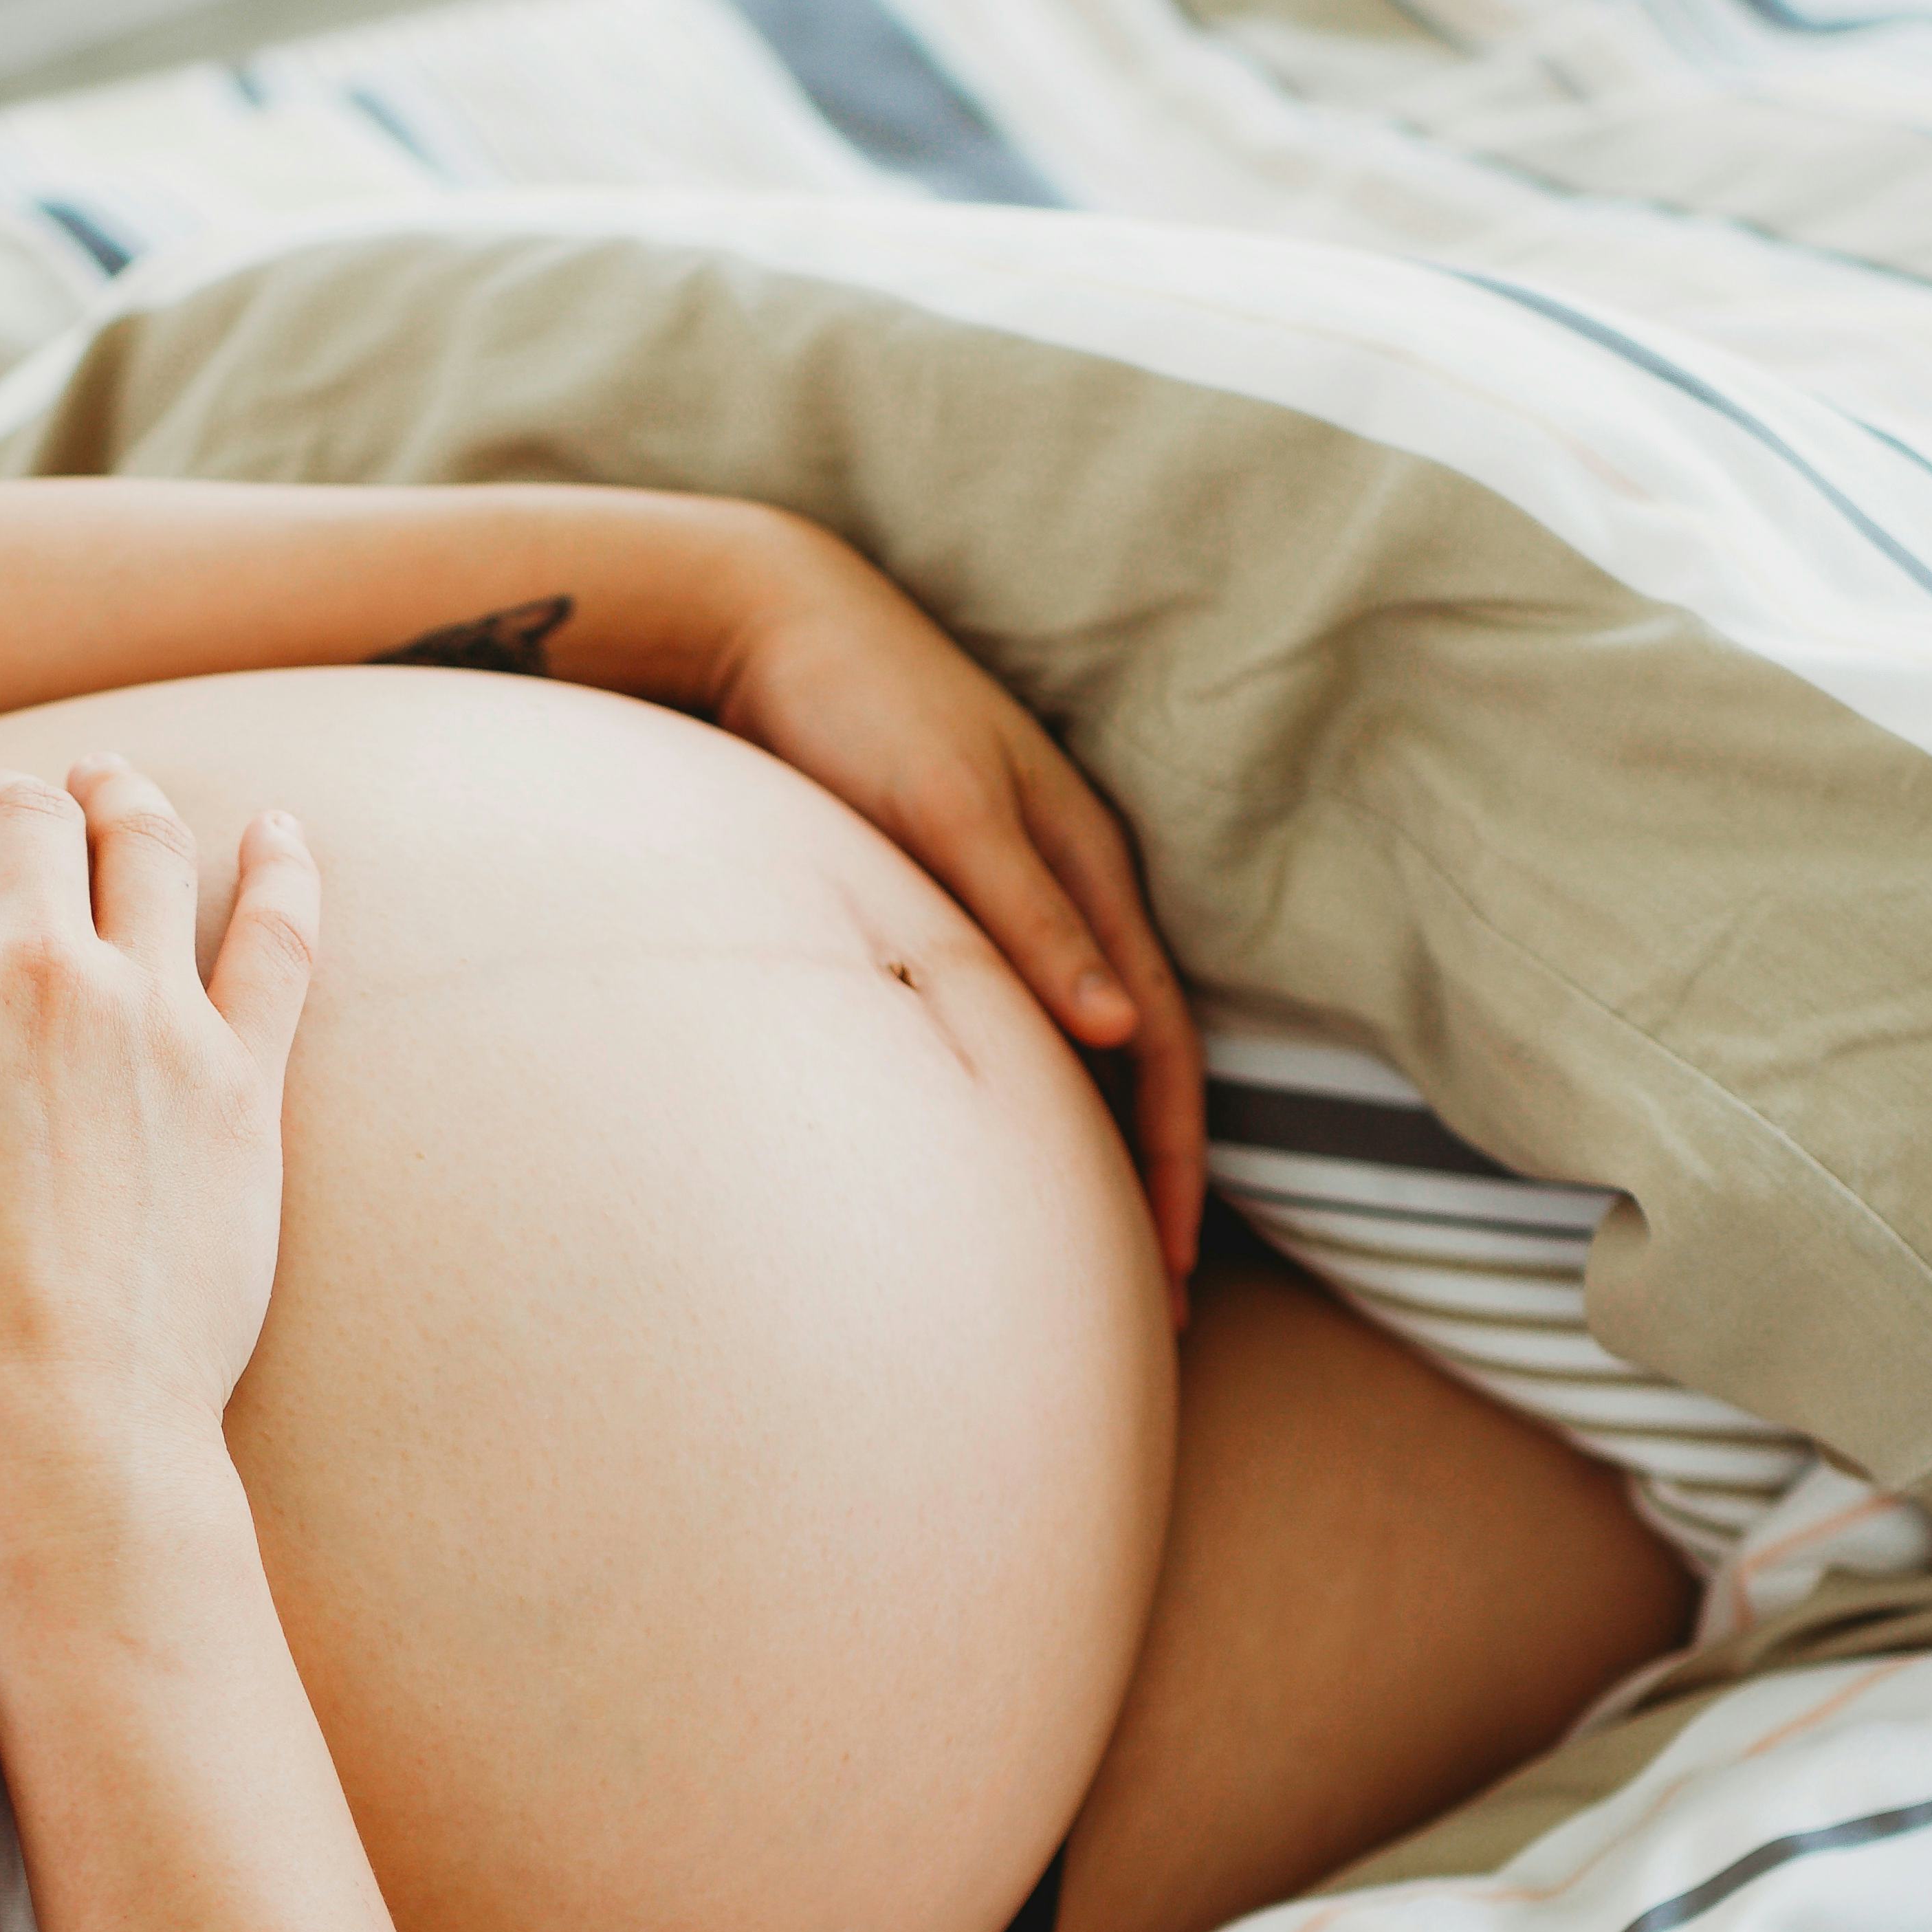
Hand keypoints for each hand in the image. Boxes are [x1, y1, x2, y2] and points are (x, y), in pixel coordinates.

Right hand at [0, 757, 319, 1555]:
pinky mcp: (239, 1074)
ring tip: (110, 789)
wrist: (48, 1417)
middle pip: (23, 817)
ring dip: (121, 798)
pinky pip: (275, 935)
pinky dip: (282, 868)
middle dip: (4, 801)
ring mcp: (145, 1010)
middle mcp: (23, 962)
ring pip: (142, 843)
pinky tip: (278, 835)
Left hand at [705, 529, 1202, 1294]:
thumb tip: (1123, 1031)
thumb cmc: (857, 704)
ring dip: (1087, 1154)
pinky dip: (1023, 1095)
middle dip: (1145, 1186)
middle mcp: (1064, 891)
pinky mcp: (944, 895)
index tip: (1165, 1272)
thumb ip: (1030, 919)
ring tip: (1086, 1260)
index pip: (1160, 1049)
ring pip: (1075, 1051)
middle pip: (1133, 1066)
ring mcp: (1008, 895)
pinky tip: (1000, 1153)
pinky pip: (1008, 1019)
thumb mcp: (949, 810)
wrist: (763, 621)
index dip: (1168, 1163)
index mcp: (1088, 870)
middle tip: (1150, 1310)